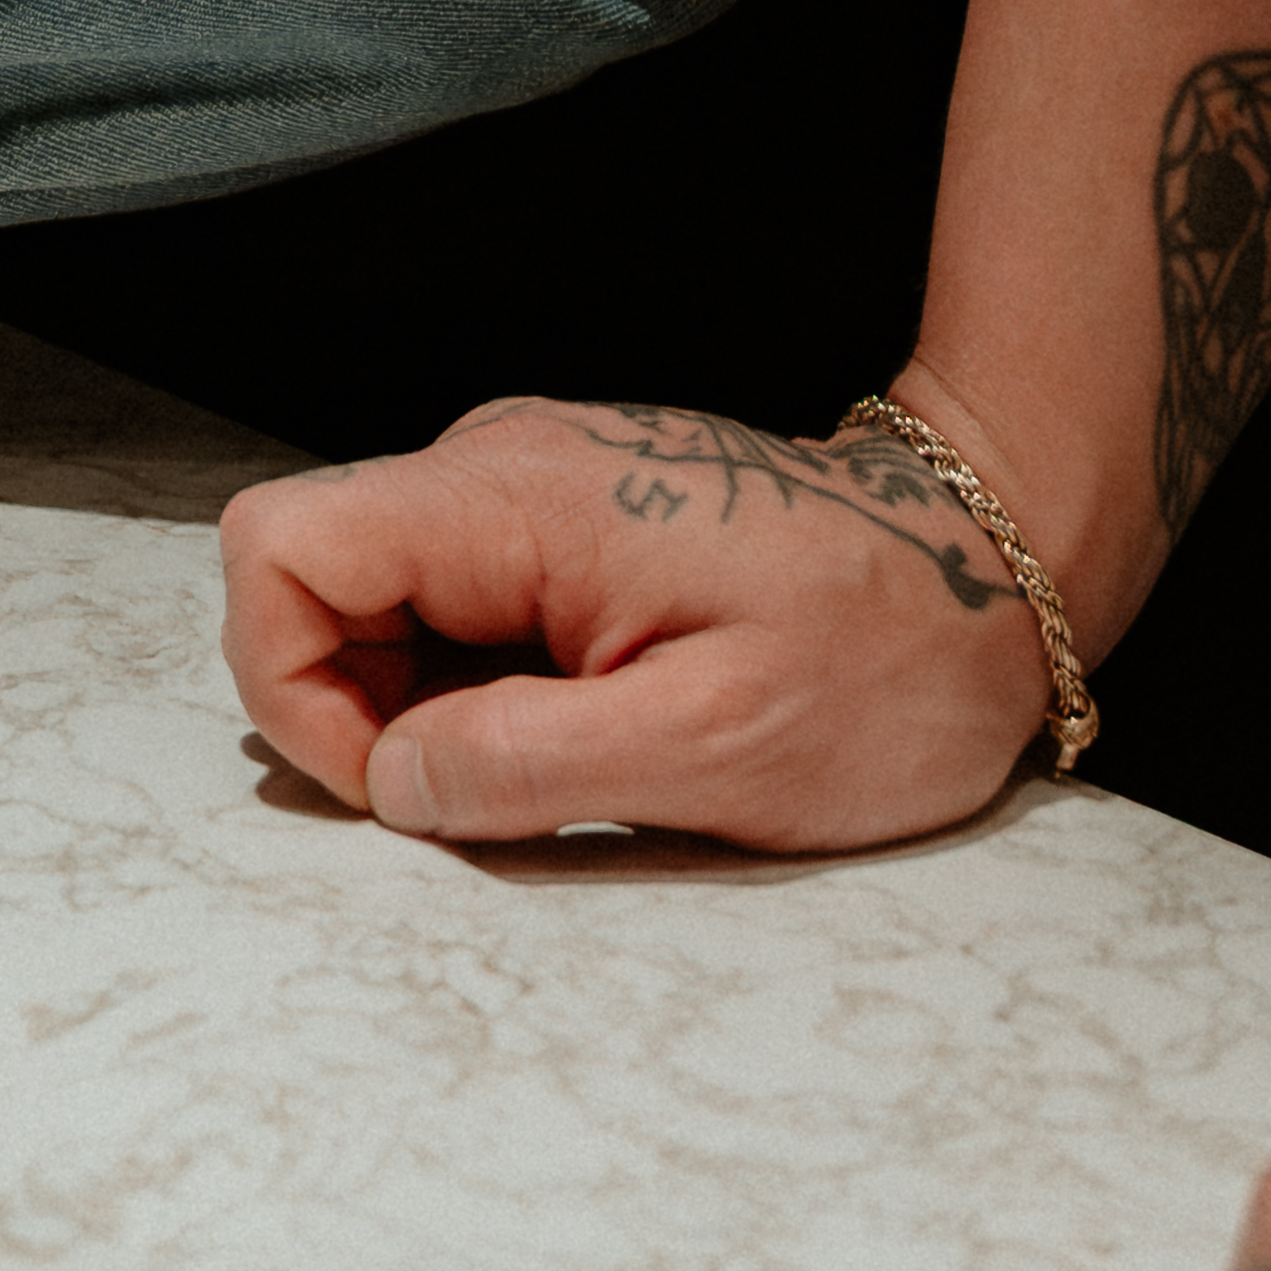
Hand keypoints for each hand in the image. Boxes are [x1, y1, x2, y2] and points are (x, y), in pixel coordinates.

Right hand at [220, 390, 1064, 849]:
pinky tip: (579, 735)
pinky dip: (473, 695)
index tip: (402, 789)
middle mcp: (493, 466)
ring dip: (419, 712)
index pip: (281, 545)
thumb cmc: (876, 664)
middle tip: (486, 804)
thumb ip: (531, 762)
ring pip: (373, 601)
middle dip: (352, 713)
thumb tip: (387, 781)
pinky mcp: (556, 527)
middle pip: (311, 575)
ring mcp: (522, 490)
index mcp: (512, 498)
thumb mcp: (714, 749)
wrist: (989, 575)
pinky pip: (449, 609)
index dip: (292, 686)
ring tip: (560, 770)